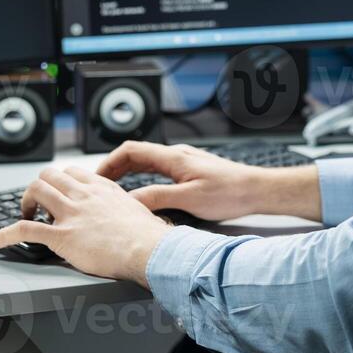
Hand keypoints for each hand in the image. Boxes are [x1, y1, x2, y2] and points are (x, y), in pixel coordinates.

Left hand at [0, 166, 169, 284]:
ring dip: (25, 202)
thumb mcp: (139, 211)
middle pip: (50, 176)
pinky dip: (5, 234)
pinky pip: (24, 229)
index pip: (72, 173)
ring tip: (24, 215)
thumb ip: (127, 208)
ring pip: (36, 191)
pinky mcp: (61, 236)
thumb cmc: (150, 236)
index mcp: (102, 188)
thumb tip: (133, 216)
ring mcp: (71, 214)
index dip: (60, 182)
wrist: (149, 250)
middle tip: (38, 204)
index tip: (59, 193)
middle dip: (39, 188)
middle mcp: (84, 195)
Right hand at [95, 141, 320, 222]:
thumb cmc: (230, 193)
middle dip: (114, 168)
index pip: (131, 151)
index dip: (109, 163)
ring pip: (147, 163)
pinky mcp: (191, 171)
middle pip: (136, 155)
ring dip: (128, 173)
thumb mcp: (189, 199)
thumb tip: (129, 202)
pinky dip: (143, 178)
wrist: (257, 190)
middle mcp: (177, 155)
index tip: (95, 178)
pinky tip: (142, 192)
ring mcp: (184, 162)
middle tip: (99, 186)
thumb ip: (157, 198)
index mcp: (174, 157)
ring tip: (114, 191)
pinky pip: (159, 170)